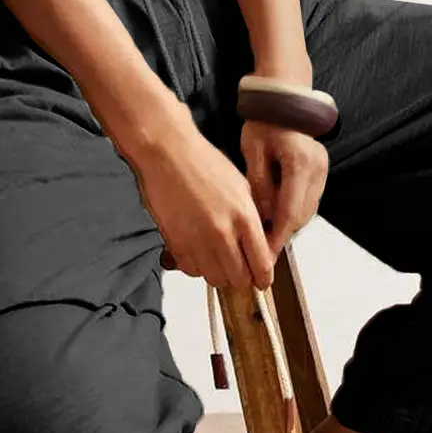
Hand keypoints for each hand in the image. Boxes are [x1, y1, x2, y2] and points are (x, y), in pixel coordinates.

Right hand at [127, 112, 273, 290]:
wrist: (167, 153)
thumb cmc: (203, 163)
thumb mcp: (241, 186)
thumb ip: (253, 218)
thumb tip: (261, 244)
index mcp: (244, 216)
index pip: (261, 263)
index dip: (264, 277)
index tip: (263, 279)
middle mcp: (222, 232)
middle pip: (239, 278)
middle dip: (242, 277)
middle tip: (240, 268)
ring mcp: (197, 240)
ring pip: (215, 279)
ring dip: (219, 273)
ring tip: (218, 258)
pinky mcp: (176, 243)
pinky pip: (191, 271)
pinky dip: (197, 266)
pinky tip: (199, 251)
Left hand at [240, 119, 327, 257]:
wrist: (283, 102)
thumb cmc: (264, 122)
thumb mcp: (253, 151)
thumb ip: (259, 185)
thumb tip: (263, 217)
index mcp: (300, 163)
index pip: (290, 210)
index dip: (277, 236)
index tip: (265, 254)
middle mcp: (317, 169)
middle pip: (302, 215)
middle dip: (283, 236)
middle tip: (263, 253)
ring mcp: (323, 171)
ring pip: (308, 211)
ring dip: (288, 225)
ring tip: (267, 238)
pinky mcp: (321, 172)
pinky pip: (308, 200)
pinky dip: (293, 212)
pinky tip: (277, 218)